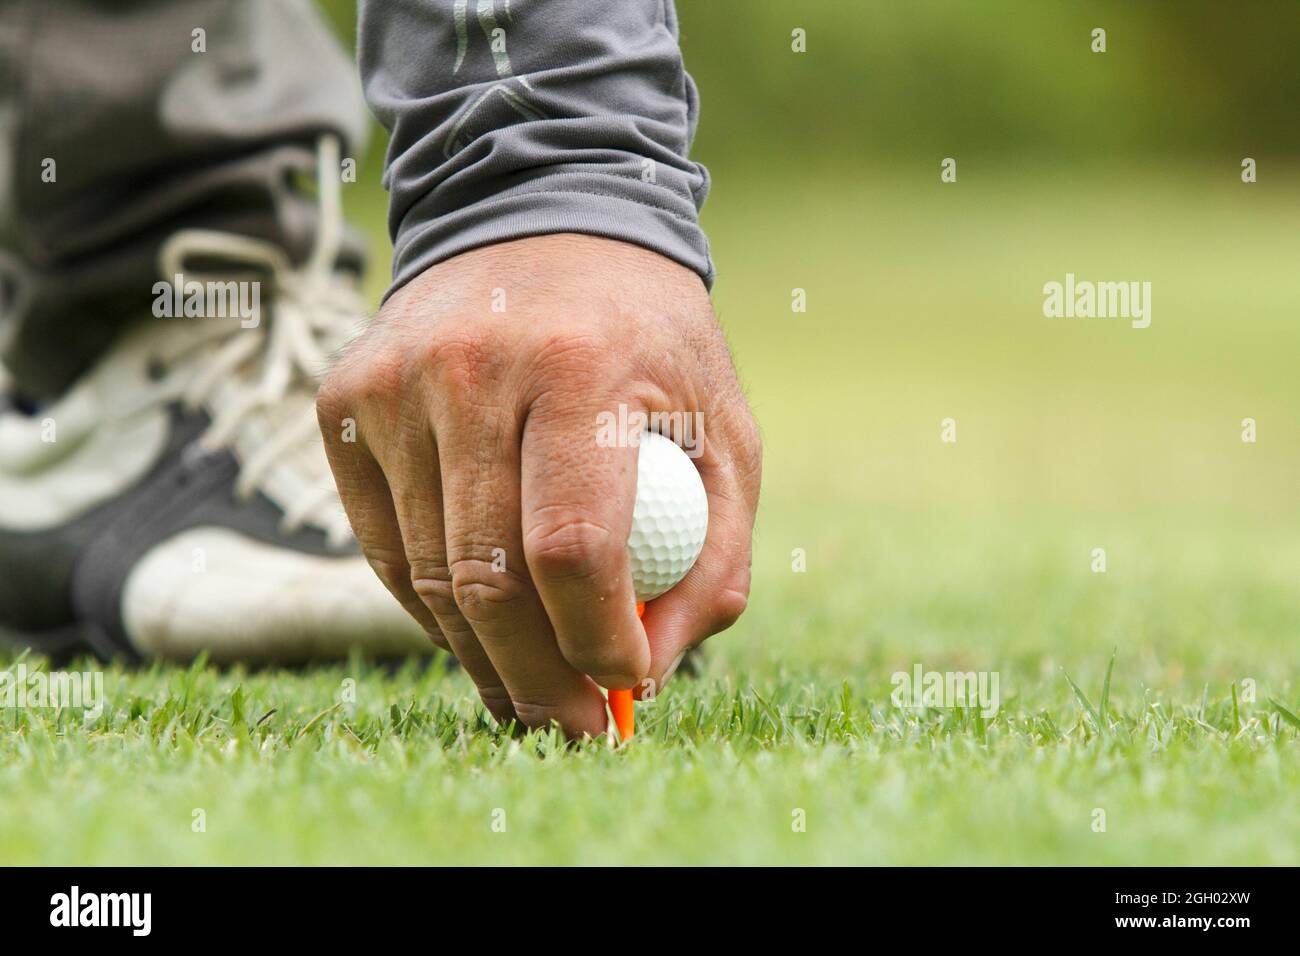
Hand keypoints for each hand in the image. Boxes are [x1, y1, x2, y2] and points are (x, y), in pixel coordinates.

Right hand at [317, 234, 760, 737]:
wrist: (539, 221)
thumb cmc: (646, 338)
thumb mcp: (721, 426)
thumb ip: (712, 553)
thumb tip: (649, 672)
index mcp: (578, 365)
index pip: (572, 546)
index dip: (597, 640)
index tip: (627, 686)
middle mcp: (468, 369)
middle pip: (486, 577)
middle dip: (536, 678)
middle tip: (575, 729)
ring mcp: (390, 385)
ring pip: (424, 574)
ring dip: (483, 654)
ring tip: (534, 692)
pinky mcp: (342, 403)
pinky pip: (383, 544)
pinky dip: (432, 604)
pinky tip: (481, 627)